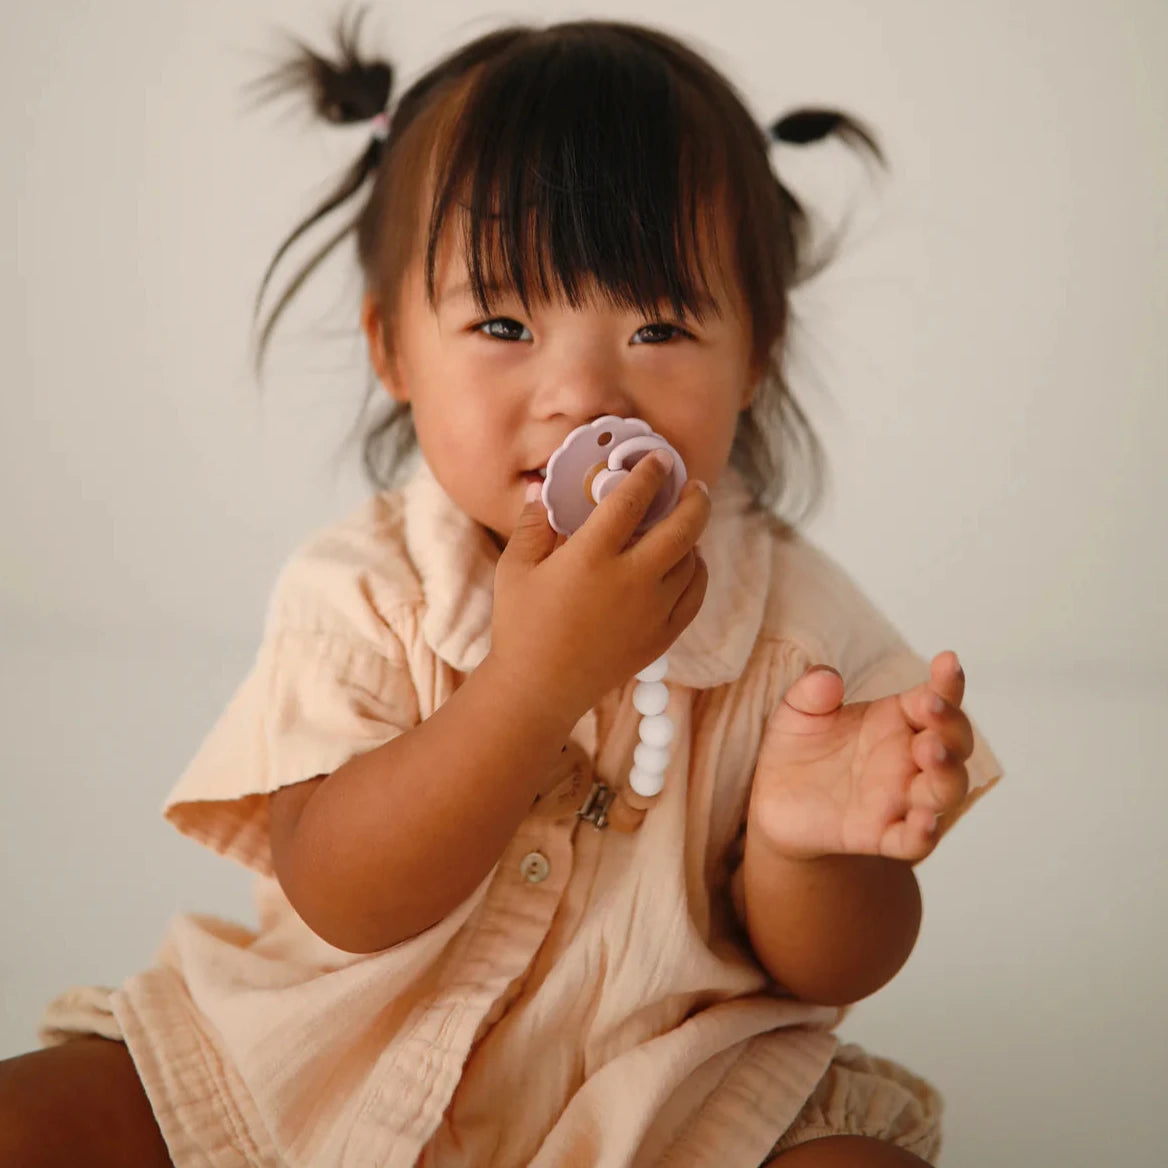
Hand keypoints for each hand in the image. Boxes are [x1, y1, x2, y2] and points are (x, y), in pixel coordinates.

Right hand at [489, 453, 710, 717]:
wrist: (538, 689)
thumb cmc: (520, 625)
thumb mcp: (515, 568)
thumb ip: (533, 524)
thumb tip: (541, 490)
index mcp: (591, 557)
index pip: (632, 499)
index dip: (650, 473)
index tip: (660, 458)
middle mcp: (630, 580)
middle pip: (683, 526)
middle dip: (694, 498)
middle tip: (695, 484)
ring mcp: (651, 611)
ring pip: (691, 560)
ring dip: (692, 535)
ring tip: (684, 522)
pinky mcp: (661, 637)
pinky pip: (695, 594)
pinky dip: (697, 572)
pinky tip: (689, 561)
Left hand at [747, 651, 971, 862]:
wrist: (775, 803)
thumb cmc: (799, 750)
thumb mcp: (796, 713)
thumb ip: (810, 693)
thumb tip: (827, 679)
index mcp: (898, 720)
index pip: (936, 698)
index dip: (946, 681)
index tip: (946, 660)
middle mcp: (909, 758)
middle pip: (953, 742)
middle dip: (950, 723)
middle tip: (930, 706)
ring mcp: (901, 798)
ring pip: (946, 790)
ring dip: (946, 771)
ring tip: (929, 750)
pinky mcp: (882, 835)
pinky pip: (915, 840)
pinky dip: (924, 833)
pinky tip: (923, 820)